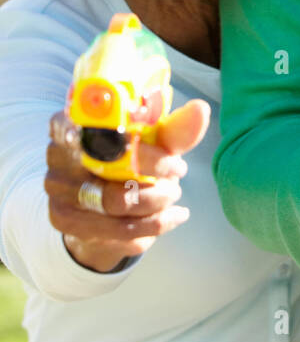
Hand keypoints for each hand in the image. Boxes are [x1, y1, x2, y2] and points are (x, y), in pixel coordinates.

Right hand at [46, 101, 210, 271]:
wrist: (107, 207)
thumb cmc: (131, 162)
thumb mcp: (153, 143)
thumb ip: (174, 130)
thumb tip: (200, 110)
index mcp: (71, 124)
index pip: (79, 124)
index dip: (112, 136)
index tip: (145, 146)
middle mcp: (57, 156)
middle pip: (106, 166)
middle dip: (153, 173)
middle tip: (178, 173)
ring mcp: (59, 191)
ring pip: (115, 203)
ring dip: (156, 202)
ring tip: (174, 195)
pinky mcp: (65, 223)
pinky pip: (117, 231)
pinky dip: (153, 225)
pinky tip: (172, 217)